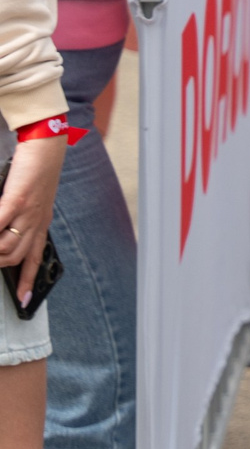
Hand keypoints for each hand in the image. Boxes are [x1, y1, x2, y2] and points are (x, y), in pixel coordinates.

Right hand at [0, 136, 64, 300]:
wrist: (46, 147)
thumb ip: (19, 218)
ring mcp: (27, 212)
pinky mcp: (16, 200)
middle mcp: (37, 221)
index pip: (35, 259)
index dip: (28, 281)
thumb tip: (3, 232)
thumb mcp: (31, 200)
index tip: (23, 301)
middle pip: (15, 258)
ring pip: (5, 247)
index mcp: (41, 223)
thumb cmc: (35, 172)